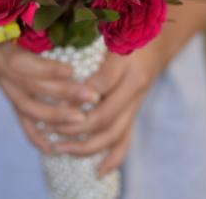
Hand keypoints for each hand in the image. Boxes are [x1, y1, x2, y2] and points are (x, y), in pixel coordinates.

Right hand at [0, 23, 99, 152]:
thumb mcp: (8, 11)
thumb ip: (31, 13)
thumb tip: (65, 7)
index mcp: (0, 47)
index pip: (24, 65)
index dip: (47, 69)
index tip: (73, 70)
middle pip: (31, 89)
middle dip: (63, 95)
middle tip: (92, 97)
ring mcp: (3, 85)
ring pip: (28, 108)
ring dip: (55, 117)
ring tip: (82, 119)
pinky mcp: (8, 94)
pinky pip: (21, 120)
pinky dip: (36, 134)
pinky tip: (53, 146)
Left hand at [50, 45, 163, 174]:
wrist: (155, 44)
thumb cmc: (126, 36)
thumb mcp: (110, 36)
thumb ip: (89, 47)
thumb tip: (64, 70)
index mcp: (127, 65)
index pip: (99, 85)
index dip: (76, 96)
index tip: (53, 102)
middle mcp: (134, 88)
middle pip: (104, 116)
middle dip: (75, 127)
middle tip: (50, 130)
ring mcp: (136, 103)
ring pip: (114, 134)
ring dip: (86, 147)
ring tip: (60, 148)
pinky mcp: (135, 113)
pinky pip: (126, 139)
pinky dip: (113, 158)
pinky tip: (98, 170)